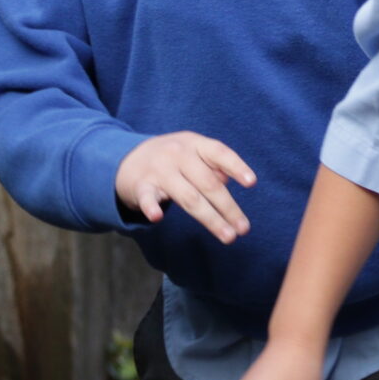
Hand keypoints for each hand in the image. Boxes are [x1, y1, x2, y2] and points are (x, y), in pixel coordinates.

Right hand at [115, 131, 254, 243]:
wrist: (126, 159)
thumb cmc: (171, 159)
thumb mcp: (193, 153)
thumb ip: (212, 165)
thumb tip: (229, 180)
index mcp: (194, 144)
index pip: (219, 152)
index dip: (236, 166)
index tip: (252, 182)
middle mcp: (177, 154)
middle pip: (208, 183)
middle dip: (228, 207)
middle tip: (243, 229)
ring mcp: (158, 170)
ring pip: (188, 197)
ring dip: (210, 218)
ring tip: (228, 235)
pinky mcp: (141, 186)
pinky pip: (147, 198)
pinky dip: (151, 207)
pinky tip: (157, 218)